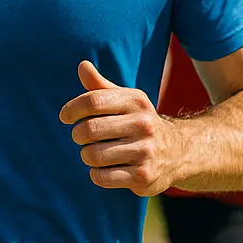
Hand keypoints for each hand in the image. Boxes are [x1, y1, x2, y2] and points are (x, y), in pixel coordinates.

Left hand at [60, 61, 181, 195]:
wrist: (178, 152)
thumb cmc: (138, 122)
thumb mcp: (125, 101)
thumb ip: (100, 86)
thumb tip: (82, 65)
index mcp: (136, 101)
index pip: (93, 101)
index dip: (72, 109)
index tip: (64, 116)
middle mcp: (143, 124)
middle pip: (89, 129)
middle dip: (78, 135)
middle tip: (81, 137)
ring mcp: (145, 151)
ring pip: (93, 155)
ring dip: (86, 155)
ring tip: (94, 153)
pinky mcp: (144, 176)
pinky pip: (102, 177)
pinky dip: (96, 174)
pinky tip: (104, 169)